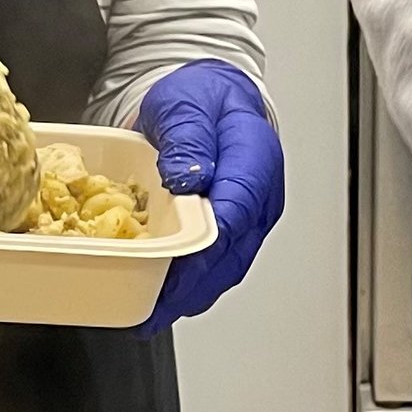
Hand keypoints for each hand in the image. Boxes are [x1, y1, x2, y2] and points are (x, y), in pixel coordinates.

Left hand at [135, 62, 283, 330]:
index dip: (208, 243)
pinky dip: (191, 285)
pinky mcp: (236, 230)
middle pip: (234, 249)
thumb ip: (186, 136)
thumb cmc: (201, 98)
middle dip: (193, 284)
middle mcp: (260, 193)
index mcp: (255, 155)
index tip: (175, 268)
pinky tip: (162, 298)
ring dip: (191, 293)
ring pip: (227, 266)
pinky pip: (218, 264)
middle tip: (154, 308)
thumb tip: (186, 175)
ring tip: (151, 314)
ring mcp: (251, 217)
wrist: (211, 98)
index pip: (238, 207)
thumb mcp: (185, 102)